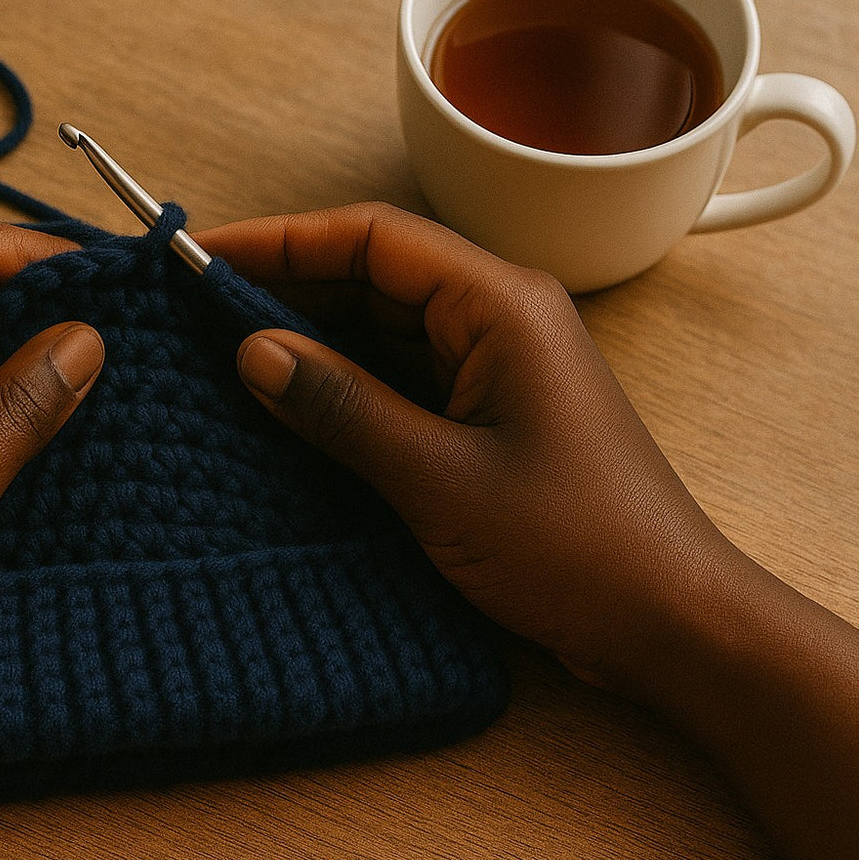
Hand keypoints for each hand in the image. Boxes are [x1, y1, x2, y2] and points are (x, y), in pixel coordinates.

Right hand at [199, 202, 741, 686]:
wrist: (665, 621)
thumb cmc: (574, 546)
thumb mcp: (439, 479)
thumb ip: (342, 408)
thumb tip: (252, 351)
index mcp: (500, 305)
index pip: (373, 238)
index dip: (280, 239)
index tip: (200, 258)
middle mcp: (499, 317)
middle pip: (374, 274)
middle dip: (285, 287)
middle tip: (193, 312)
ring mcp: (496, 365)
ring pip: (383, 326)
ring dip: (310, 338)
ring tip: (220, 356)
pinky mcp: (489, 412)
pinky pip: (402, 375)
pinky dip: (344, 384)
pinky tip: (287, 405)